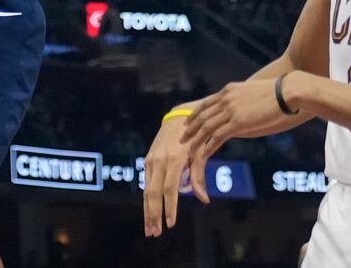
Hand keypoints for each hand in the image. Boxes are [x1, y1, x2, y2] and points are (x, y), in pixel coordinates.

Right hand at [142, 110, 204, 236]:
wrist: (178, 118)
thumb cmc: (194, 138)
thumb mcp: (200, 154)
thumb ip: (199, 177)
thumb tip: (204, 200)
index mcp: (173, 160)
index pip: (169, 189)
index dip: (169, 207)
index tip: (170, 224)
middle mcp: (159, 161)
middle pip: (152, 193)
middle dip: (153, 214)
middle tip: (155, 233)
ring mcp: (151, 160)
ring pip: (146, 190)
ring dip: (147, 211)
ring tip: (150, 228)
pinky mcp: (148, 160)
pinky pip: (146, 183)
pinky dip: (147, 199)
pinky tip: (149, 212)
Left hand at [181, 75, 299, 196]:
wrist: (288, 92)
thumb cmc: (278, 93)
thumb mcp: (254, 93)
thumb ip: (243, 101)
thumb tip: (242, 109)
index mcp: (229, 90)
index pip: (206, 103)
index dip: (196, 114)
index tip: (188, 122)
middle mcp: (226, 99)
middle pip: (202, 115)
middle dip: (190, 127)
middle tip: (182, 137)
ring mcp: (231, 110)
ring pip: (206, 127)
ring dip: (195, 139)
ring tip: (188, 148)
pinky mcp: (239, 123)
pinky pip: (218, 136)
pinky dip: (208, 146)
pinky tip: (204, 153)